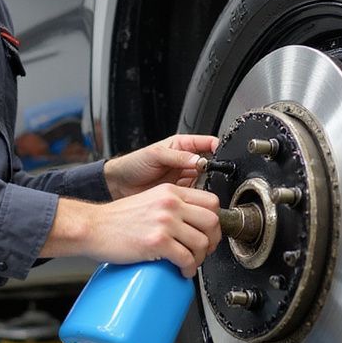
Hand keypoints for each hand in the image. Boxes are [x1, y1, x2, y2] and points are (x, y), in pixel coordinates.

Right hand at [42, 184, 221, 277]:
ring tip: (191, 263)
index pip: (211, 201)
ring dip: (201, 258)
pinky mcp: (157, 241)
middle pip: (212, 221)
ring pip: (201, 242)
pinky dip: (189, 269)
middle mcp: (170, 204)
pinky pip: (186, 257)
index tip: (211, 232)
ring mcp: (164, 222)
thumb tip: (192, 222)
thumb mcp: (149, 200)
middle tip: (204, 250)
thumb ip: (171, 205)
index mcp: (170, 192)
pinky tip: (183, 271)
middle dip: (213, 241)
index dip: (216, 220)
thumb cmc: (117, 219)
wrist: (93, 227)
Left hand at [104, 134, 218, 199]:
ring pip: (206, 181)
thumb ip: (178, 157)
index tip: (222, 157)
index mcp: (183, 145)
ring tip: (201, 187)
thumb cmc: (133, 164)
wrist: (119, 185)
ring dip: (207, 185)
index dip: (217, 149)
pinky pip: (195, 195)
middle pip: (211, 164)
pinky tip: (195, 198)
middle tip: (211, 176)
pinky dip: (198, 198)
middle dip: (214, 170)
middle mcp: (187, 161)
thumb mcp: (155, 154)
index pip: (208, 144)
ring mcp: (185, 178)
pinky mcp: (181, 193)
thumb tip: (199, 160)